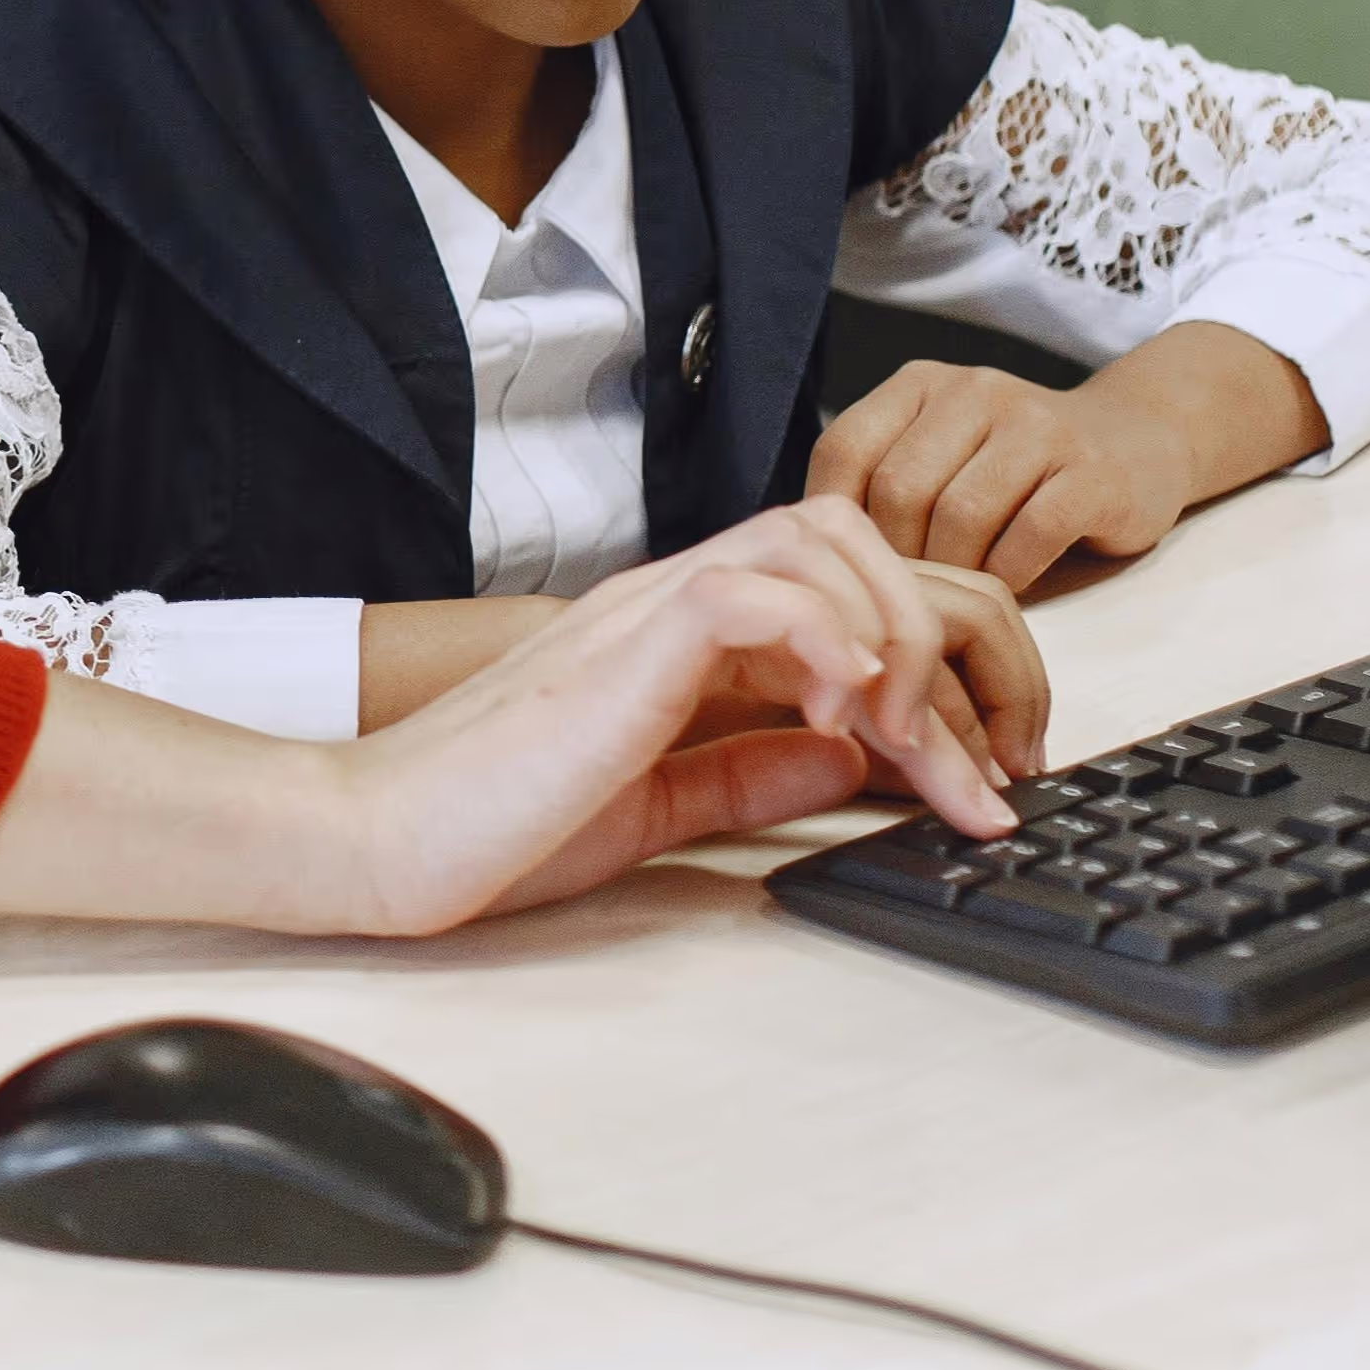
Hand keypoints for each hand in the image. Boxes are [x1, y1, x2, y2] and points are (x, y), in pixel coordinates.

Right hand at [342, 496, 1017, 930]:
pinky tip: (846, 722)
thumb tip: (855, 759)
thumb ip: (749, 769)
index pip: (844, 584)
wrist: (384, 836)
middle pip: (857, 533)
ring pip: (822, 536)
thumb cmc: (493, 823)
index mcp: (683, 633)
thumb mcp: (659, 805)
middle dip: (954, 636)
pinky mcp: (627, 640)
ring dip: (902, 639)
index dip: (935, 668)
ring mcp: (649, 606)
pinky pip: (754, 588)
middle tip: (984, 759)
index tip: (970, 780)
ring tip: (915, 747)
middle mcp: (675, 597)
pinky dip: (828, 641)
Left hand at [807, 324, 1328, 593]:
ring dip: (952, 576)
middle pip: (900, 489)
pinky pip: (1028, 537)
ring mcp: (1036, 426)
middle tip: (903, 603)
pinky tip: (1005, 596)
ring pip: (961, 516)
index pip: (844, 449)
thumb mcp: (941, 454)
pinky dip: (1008, 580)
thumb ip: (882, 486)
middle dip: (895, 560)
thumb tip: (814, 560)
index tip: (846, 573)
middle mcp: (973, 391)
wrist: (1137, 441)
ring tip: (953, 604)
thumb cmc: (1015, 469)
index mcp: (919, 385)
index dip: (835, 523)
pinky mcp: (1090, 472)